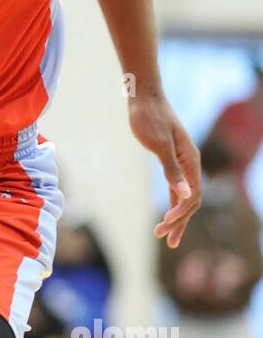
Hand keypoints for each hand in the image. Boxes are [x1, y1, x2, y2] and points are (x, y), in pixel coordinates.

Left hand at [127, 93, 200, 247]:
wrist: (144, 98)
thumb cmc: (149, 118)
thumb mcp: (159, 144)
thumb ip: (172, 170)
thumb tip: (186, 195)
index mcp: (190, 160)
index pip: (193, 195)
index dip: (181, 214)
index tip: (164, 226)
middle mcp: (190, 163)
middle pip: (191, 200)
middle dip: (179, 221)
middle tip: (164, 239)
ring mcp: (181, 162)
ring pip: (184, 196)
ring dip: (176, 217)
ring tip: (165, 236)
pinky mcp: (171, 160)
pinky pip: (177, 188)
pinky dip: (173, 203)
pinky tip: (168, 215)